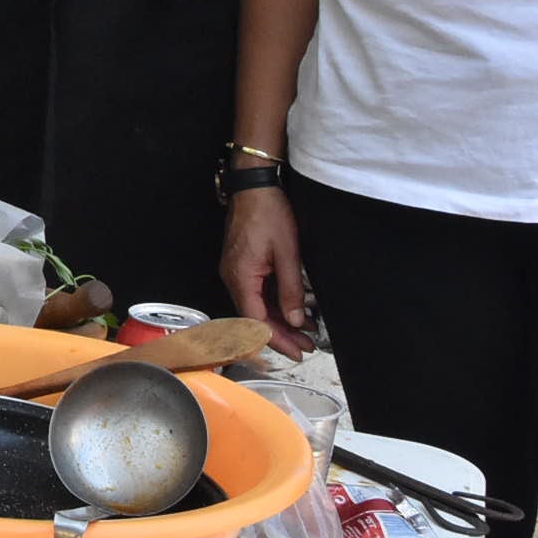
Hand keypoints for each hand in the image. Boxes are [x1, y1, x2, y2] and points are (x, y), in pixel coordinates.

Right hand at [220, 188, 312, 357]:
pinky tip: (292, 310)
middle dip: (280, 334)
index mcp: (241, 276)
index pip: (256, 321)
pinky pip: (256, 292)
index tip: (296, 352)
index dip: (277, 340)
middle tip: (305, 347)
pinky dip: (274, 304)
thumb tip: (296, 320)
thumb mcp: (287, 253)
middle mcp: (233, 277)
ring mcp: (236, 270)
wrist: (255, 185)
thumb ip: (291, 289)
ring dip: (279, 320)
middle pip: (255, 317)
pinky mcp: (242, 264)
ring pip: (256, 306)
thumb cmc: (268, 211)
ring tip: (304, 332)